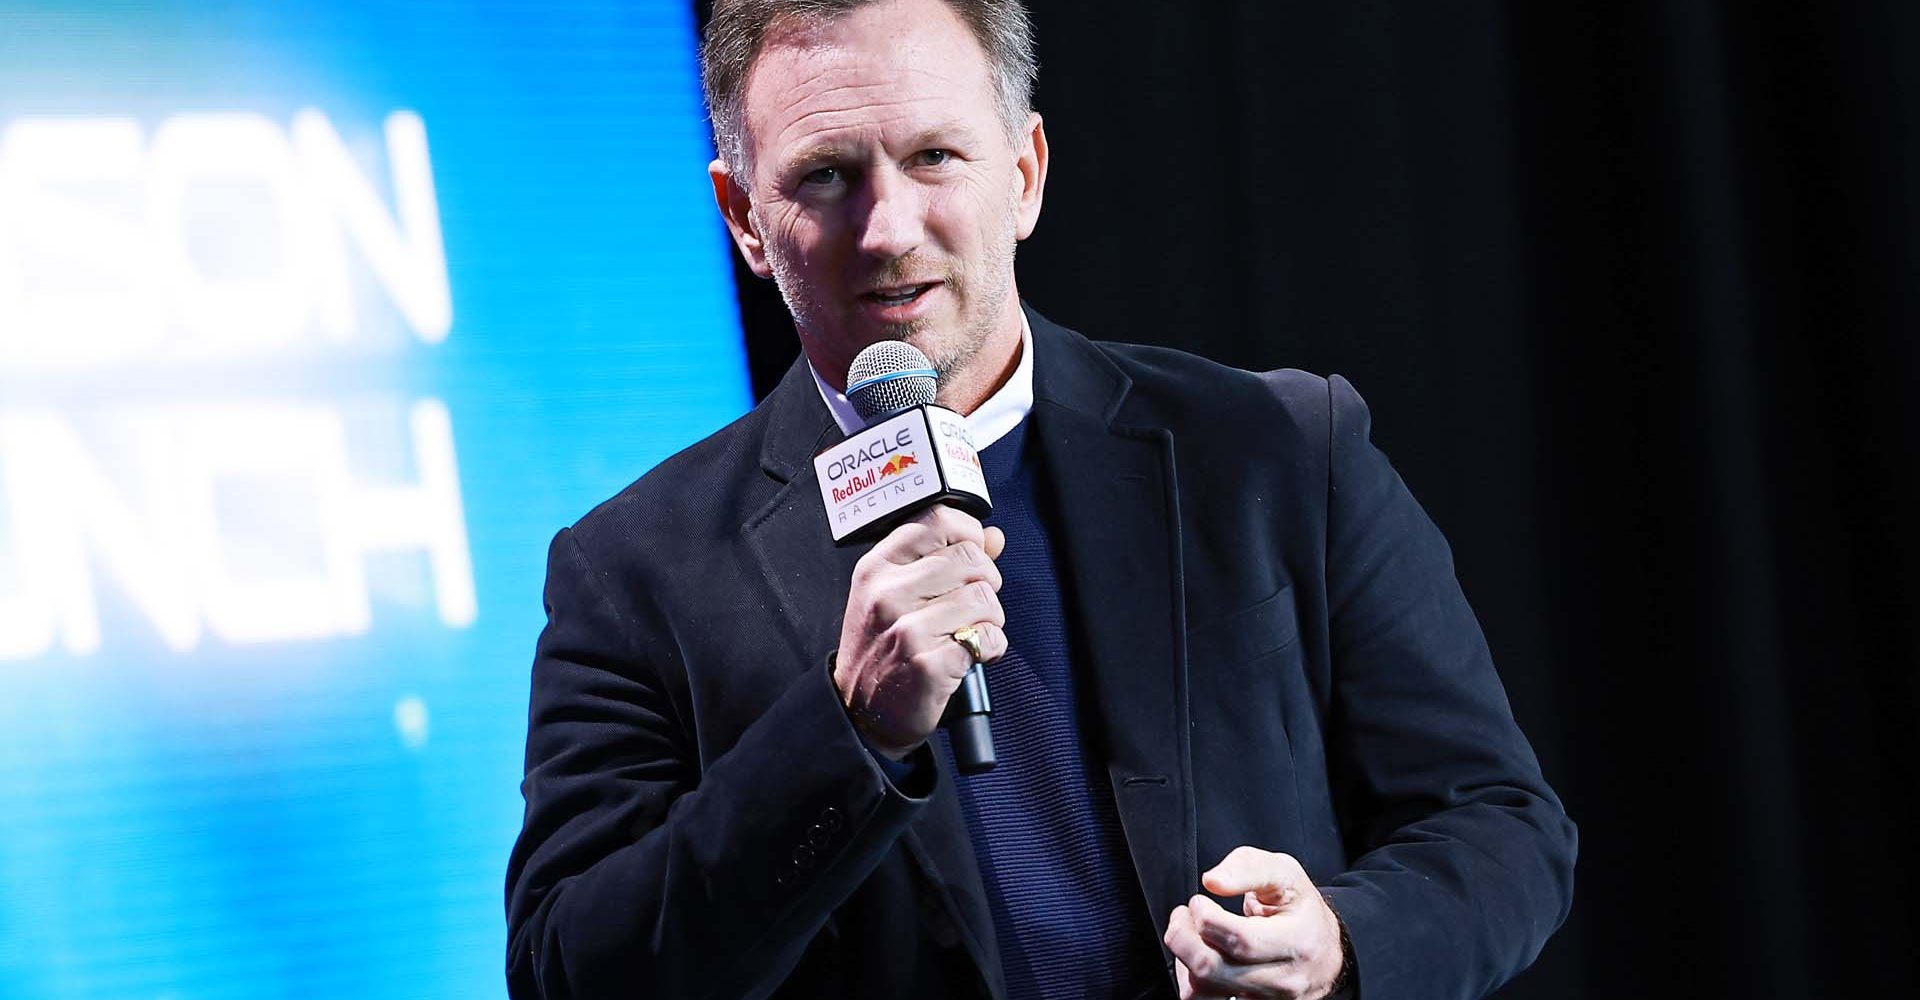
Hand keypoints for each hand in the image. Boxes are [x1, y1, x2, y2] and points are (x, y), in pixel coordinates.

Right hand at [833, 505, 1007, 758]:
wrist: (861, 712)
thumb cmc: (882, 648)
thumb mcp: (897, 594)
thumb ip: (944, 558)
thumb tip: (994, 537)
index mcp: (878, 567)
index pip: (937, 520)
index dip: (968, 534)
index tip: (970, 555)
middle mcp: (887, 593)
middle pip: (971, 559)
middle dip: (986, 582)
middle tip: (971, 605)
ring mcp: (907, 629)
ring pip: (985, 598)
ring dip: (990, 618)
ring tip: (968, 632)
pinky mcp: (929, 664)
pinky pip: (989, 638)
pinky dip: (992, 647)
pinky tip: (972, 654)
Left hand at [1163, 846, 1345, 999]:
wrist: (1325, 947)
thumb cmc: (1300, 907)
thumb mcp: (1283, 872)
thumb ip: (1247, 868)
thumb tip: (1212, 882)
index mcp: (1298, 941)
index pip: (1240, 940)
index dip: (1206, 918)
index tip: (1199, 901)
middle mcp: (1285, 979)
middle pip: (1213, 969)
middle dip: (1183, 937)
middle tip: (1183, 915)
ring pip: (1204, 991)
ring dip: (1184, 959)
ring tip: (1190, 934)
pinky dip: (1192, 980)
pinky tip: (1200, 956)